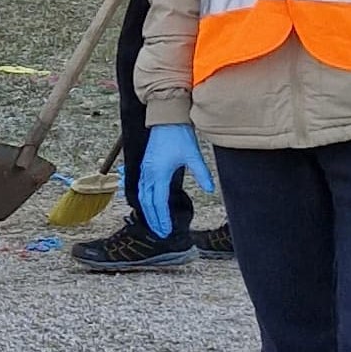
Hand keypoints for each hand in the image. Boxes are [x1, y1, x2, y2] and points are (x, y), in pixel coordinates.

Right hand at [139, 123, 213, 238]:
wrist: (166, 118)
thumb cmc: (179, 135)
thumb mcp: (194, 155)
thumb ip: (202, 173)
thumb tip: (210, 189)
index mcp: (159, 173)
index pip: (159, 202)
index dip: (162, 218)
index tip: (167, 231)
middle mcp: (149, 173)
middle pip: (147, 203)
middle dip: (153, 219)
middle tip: (161, 233)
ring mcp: (145, 169)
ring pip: (142, 195)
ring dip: (147, 210)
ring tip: (154, 222)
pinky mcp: (146, 165)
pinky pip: (141, 187)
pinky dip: (144, 199)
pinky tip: (148, 203)